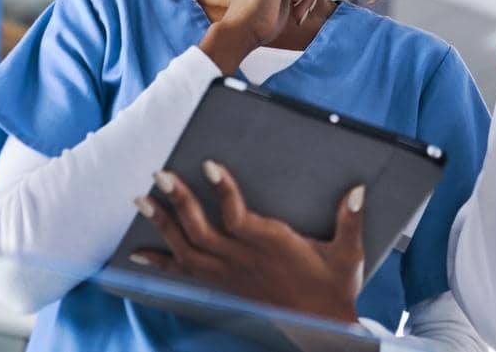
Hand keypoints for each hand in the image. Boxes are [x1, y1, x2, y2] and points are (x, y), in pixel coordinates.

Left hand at [130, 162, 364, 324]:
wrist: (321, 329)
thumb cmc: (335, 288)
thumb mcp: (350, 255)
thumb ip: (351, 220)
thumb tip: (357, 189)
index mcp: (273, 246)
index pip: (239, 217)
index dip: (223, 192)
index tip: (210, 165)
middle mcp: (245, 261)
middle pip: (203, 231)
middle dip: (178, 202)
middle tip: (159, 175)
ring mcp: (231, 276)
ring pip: (188, 250)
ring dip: (163, 225)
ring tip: (142, 200)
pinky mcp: (224, 286)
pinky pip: (185, 274)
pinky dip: (160, 261)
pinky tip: (137, 252)